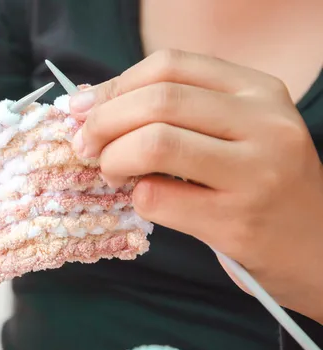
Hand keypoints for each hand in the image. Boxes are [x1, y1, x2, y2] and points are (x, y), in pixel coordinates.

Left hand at [69, 49, 322, 322]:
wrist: (317, 246)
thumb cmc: (263, 183)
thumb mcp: (239, 130)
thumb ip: (178, 112)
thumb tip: (93, 106)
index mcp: (258, 91)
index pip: (169, 66)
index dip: (115, 85)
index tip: (86, 109)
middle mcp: (264, 124)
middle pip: (157, 101)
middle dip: (103, 122)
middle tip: (85, 145)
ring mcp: (255, 173)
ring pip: (154, 143)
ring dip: (113, 158)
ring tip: (112, 171)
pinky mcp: (236, 222)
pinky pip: (157, 197)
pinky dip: (135, 196)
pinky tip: (143, 199)